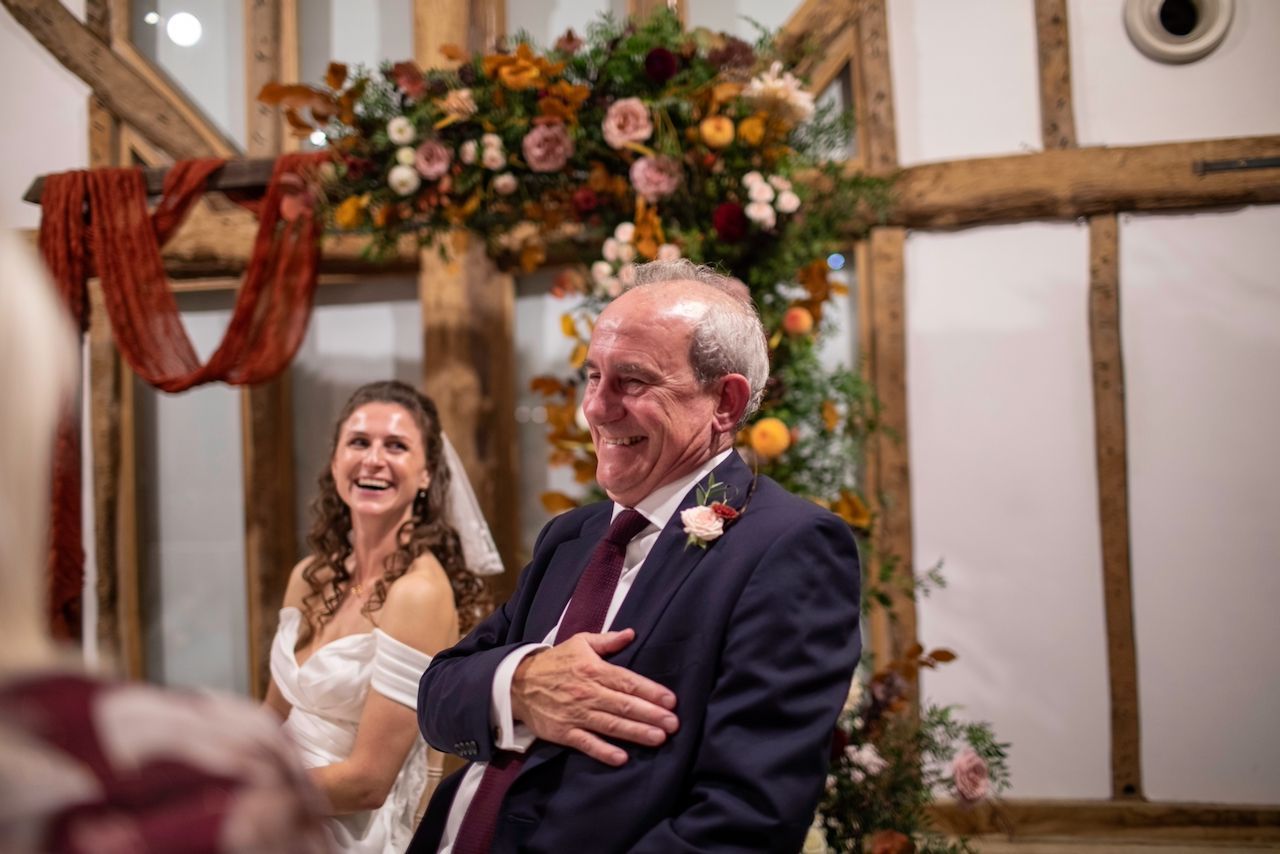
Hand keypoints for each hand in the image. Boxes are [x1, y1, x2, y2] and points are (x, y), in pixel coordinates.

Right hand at [511, 628, 678, 765]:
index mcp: (593, 670)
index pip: (628, 681)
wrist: (517, 683)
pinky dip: (603, 751)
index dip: (651, 691)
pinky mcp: (564, 732)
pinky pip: (586, 743)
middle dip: (651, 715)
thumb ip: (608, 640)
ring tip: (658, 738)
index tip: (671, 700)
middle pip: (624, 704)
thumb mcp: (580, 643)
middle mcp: (587, 693)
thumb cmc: (555, 662)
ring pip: (611, 725)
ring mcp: (575, 714)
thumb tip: (632, 633)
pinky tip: (622, 758)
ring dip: (636, 732)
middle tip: (673, 724)